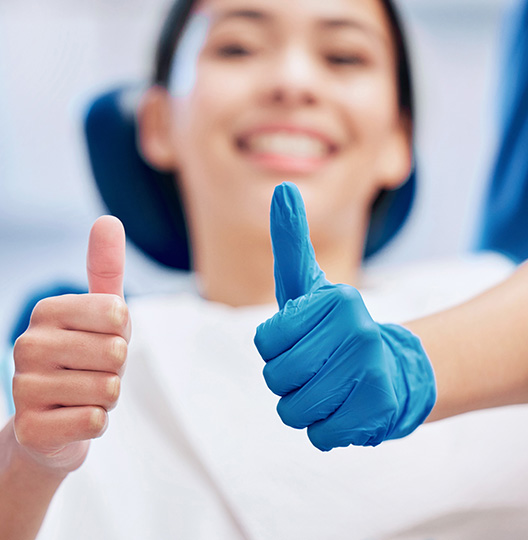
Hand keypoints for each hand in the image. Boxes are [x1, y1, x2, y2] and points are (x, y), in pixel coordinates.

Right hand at [12, 216, 129, 472]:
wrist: (50, 426)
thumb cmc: (82, 362)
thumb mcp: (99, 315)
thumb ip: (104, 268)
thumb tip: (108, 220)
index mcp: (45, 311)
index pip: (118, 314)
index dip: (122, 335)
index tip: (100, 342)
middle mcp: (26, 344)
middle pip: (115, 353)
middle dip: (116, 370)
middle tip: (93, 374)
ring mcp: (22, 388)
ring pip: (107, 389)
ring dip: (107, 398)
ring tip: (82, 396)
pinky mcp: (29, 428)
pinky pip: (94, 421)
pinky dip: (96, 423)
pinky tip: (73, 419)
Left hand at [253, 182, 434, 450]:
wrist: (393, 370)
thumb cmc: (335, 327)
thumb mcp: (310, 285)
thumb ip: (292, 242)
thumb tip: (282, 189)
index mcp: (337, 301)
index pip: (265, 343)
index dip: (275, 349)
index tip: (301, 340)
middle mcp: (358, 332)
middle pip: (277, 379)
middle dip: (286, 380)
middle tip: (314, 369)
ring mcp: (371, 373)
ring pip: (293, 412)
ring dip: (303, 407)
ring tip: (328, 389)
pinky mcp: (378, 412)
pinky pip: (319, 436)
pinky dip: (325, 429)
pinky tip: (344, 409)